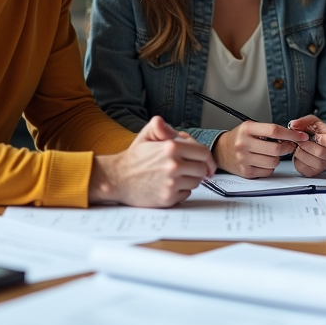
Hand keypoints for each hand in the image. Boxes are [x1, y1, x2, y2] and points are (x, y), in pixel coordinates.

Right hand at [91, 116, 215, 206]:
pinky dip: (182, 191)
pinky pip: (186, 194)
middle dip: (199, 168)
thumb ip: (162, 126)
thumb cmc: (134, 158)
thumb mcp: (146, 135)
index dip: (208, 159)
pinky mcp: (168, 198)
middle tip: (190, 169)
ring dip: (190, 179)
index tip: (208, 164)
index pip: (203, 153)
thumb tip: (178, 132)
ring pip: (196, 182)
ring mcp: (171, 183)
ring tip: (176, 176)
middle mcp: (173, 165)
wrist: (117, 179)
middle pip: (202, 169)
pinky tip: (170, 185)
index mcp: (171, 147)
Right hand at [212, 121, 307, 177]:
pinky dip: (269, 167)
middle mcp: (244, 144)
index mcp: (247, 129)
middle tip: (287, 146)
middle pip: (276, 149)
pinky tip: (262, 161)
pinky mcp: (246, 172)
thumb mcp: (250, 127)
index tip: (300, 136)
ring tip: (269, 154)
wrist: (220, 151)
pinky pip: (268, 171)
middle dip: (286, 148)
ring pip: (274, 161)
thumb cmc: (239, 138)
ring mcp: (244, 159)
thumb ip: (269, 131)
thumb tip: (292, 136)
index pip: (274, 130)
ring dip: (277, 158)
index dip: (291, 134)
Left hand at [288, 115, 325, 176]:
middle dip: (306, 146)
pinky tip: (299, 154)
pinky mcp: (315, 172)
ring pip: (314, 162)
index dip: (317, 138)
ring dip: (302, 153)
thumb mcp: (311, 122)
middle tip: (299, 141)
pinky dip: (298, 161)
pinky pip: (305, 169)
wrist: (317, 141)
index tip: (309, 135)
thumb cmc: (316, 131)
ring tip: (298, 147)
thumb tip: (293, 125)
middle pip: (321, 152)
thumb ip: (303, 122)